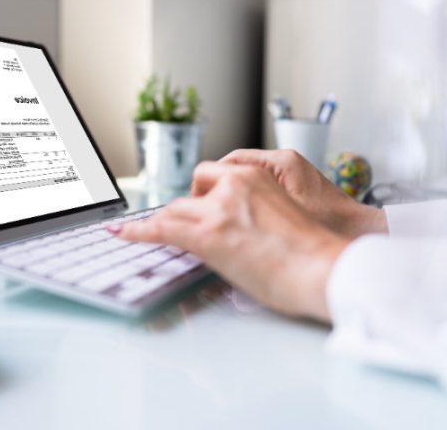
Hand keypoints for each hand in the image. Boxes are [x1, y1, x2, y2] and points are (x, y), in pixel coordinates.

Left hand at [113, 163, 349, 320]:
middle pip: (193, 188)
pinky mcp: (206, 233)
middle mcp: (235, 185)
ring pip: (175, 209)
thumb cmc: (313, 257)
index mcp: (257, 178)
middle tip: (180, 225)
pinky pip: (160, 227)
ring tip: (144, 234)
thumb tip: (237, 237)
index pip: (215, 176)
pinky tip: (122, 234)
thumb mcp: (282, 220)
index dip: (200, 193)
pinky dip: (137, 231)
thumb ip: (255, 217)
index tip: (193, 203)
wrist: (323, 270)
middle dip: (184, 208)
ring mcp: (219, 208)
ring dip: (163, 223)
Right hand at [214, 149, 387, 237]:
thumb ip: (246, 216)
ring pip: (248, 178)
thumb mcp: (281, 224)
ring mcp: (292, 174)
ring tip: (221, 217)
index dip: (207, 184)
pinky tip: (244, 222)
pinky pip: (262, 187)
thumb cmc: (332, 230)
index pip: (230, 162)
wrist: (364, 236)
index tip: (196, 203)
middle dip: (217, 189)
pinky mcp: (297, 187)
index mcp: (282, 164)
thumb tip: (212, 220)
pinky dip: (248, 200)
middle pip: (236, 168)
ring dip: (232, 195)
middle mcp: (286, 162)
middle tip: (203, 211)